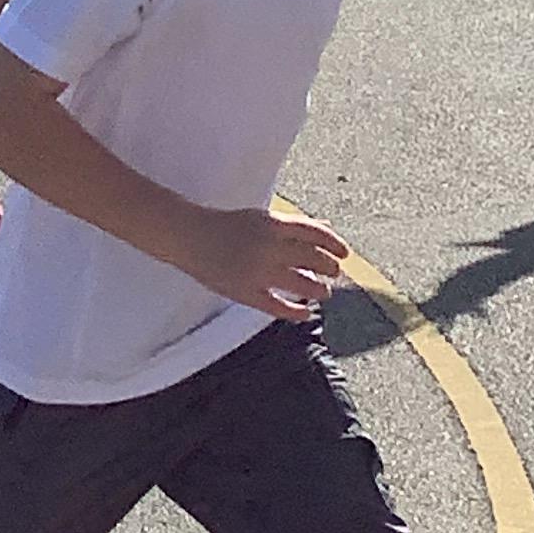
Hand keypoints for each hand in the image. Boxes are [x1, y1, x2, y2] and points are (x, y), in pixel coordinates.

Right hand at [185, 204, 347, 318]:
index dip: (334, 244)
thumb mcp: (262, 218)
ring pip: (301, 284)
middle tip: (333, 274)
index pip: (315, 233)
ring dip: (318, 290)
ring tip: (323, 293)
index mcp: (273, 223)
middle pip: (312, 259)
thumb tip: (326, 227)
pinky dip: (294, 312)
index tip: (344, 254)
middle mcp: (268, 246)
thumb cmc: (228, 225)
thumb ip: (294, 225)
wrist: (189, 236)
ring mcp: (257, 270)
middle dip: (329, 268)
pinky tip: (304, 314)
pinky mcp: (245, 291)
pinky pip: (277, 306)